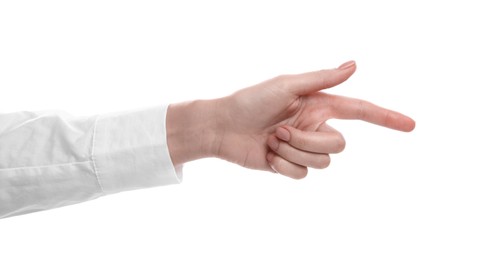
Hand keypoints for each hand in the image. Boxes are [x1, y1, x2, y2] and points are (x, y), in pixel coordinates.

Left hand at [167, 61, 414, 178]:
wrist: (223, 127)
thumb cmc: (251, 100)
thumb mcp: (287, 85)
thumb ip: (322, 79)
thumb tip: (355, 65)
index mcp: (319, 106)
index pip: (359, 111)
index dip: (385, 118)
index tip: (410, 125)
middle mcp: (315, 127)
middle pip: (338, 146)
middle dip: (309, 141)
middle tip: (281, 130)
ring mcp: (303, 148)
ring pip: (321, 162)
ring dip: (293, 152)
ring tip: (271, 140)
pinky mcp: (290, 166)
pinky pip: (302, 175)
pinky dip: (283, 166)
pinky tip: (267, 154)